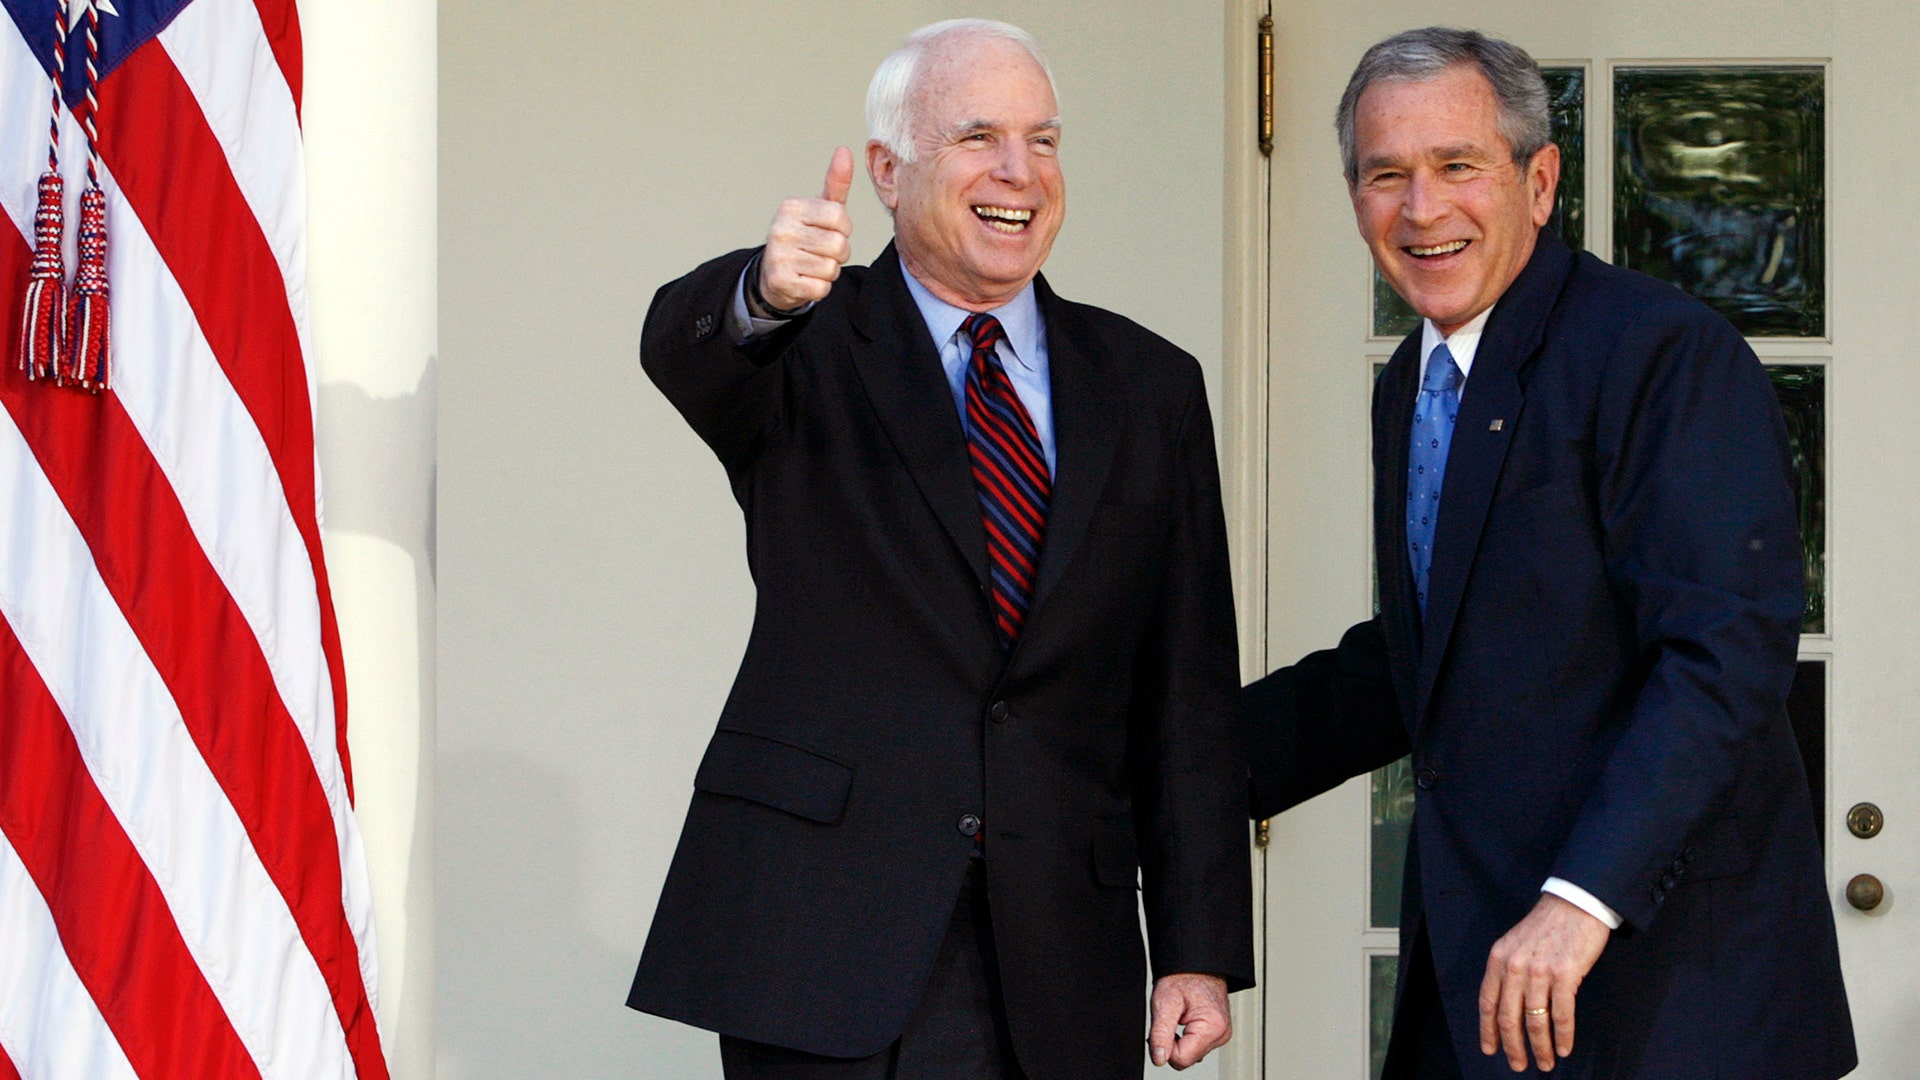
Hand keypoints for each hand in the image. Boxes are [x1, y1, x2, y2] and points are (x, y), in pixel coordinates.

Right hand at [755, 147, 854, 313]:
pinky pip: (821, 287)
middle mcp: (781, 230)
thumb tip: (844, 150)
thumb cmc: (804, 237)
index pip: (839, 217)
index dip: (844, 228)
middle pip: (838, 245)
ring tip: (813, 265)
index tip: (831, 230)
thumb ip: (835, 182)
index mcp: (791, 208)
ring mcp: (779, 257)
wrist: (774, 275)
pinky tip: (806, 279)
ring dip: (829, 271)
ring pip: (831, 268)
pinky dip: (820, 287)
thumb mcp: (819, 208)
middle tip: (821, 252)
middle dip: (838, 253)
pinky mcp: (782, 282)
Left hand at [1148, 973, 1230, 1068]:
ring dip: (1179, 1040)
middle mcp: (1221, 1034)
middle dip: (1173, 1043)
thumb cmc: (1183, 977)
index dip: (1166, 1046)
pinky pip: (1197, 1046)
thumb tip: (1159, 1059)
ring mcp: (1221, 1034)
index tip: (1164, 1026)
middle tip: (1171, 1018)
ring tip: (1179, 1016)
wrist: (1197, 963)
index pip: (1182, 1059)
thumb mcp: (1164, 1003)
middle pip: (1188, 1058)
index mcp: (1212, 1028)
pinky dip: (1186, 1037)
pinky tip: (1185, 1019)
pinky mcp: (1218, 1033)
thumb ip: (1160, 1034)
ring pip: (1191, 1054)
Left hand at [1478, 893, 1610, 1071]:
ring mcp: (1540, 971)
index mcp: (1498, 959)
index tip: (1490, 1050)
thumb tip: (1507, 1007)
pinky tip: (1563, 1048)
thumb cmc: (1546, 925)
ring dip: (1540, 1047)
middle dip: (1513, 1047)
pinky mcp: (1565, 974)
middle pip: (1509, 1017)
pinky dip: (1562, 1036)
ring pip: (1535, 1020)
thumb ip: (1508, 971)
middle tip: (1519, 1065)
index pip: (1488, 1002)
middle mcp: (1515, 966)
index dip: (1488, 1030)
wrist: (1575, 902)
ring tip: (1545, 1063)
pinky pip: (1562, 1014)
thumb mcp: (1515, 944)